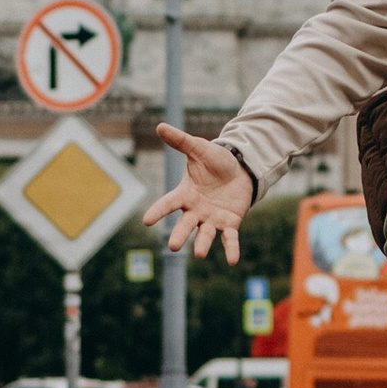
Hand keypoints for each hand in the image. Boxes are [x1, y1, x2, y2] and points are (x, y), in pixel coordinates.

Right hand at [144, 127, 252, 263]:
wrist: (240, 169)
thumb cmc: (215, 160)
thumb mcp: (198, 149)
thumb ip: (180, 141)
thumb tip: (160, 126)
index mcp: (185, 194)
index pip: (168, 204)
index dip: (158, 211)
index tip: (146, 221)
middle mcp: (195, 210)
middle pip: (185, 225)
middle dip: (180, 235)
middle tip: (174, 247)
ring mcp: (212, 219)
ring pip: (205, 234)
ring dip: (203, 244)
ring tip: (201, 254)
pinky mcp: (229, 224)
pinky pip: (229, 239)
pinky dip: (231, 250)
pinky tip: (233, 261)